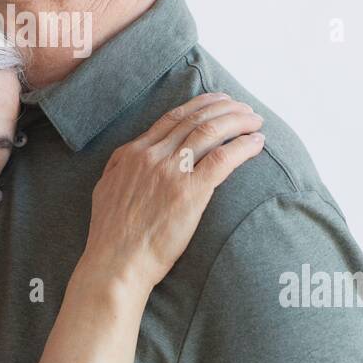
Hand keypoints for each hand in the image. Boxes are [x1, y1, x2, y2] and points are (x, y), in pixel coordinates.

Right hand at [82, 93, 263, 293]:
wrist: (116, 263)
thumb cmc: (111, 235)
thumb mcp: (105, 189)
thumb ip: (120, 167)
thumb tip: (131, 156)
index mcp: (132, 153)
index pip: (172, 118)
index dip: (200, 105)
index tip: (218, 100)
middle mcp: (152, 156)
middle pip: (195, 119)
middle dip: (224, 108)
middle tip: (244, 107)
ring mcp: (171, 172)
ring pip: (210, 132)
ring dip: (237, 122)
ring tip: (255, 122)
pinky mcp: (190, 193)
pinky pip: (223, 159)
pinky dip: (242, 147)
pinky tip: (256, 143)